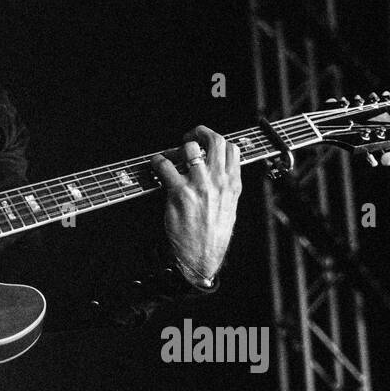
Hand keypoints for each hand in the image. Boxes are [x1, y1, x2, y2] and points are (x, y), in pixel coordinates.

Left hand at [149, 126, 242, 281]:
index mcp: (233, 185)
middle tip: (187, 137)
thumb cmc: (212, 236)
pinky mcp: (180, 193)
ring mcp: (200, 186)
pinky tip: (156, 167)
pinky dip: (158, 161)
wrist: (199, 258)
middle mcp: (219, 182)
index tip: (205, 141)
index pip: (232, 149)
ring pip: (189, 148)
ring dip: (176, 149)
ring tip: (170, 157)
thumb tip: (217, 169)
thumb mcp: (229, 208)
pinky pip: (165, 165)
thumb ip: (226, 186)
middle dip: (199, 132)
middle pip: (215, 141)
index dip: (216, 140)